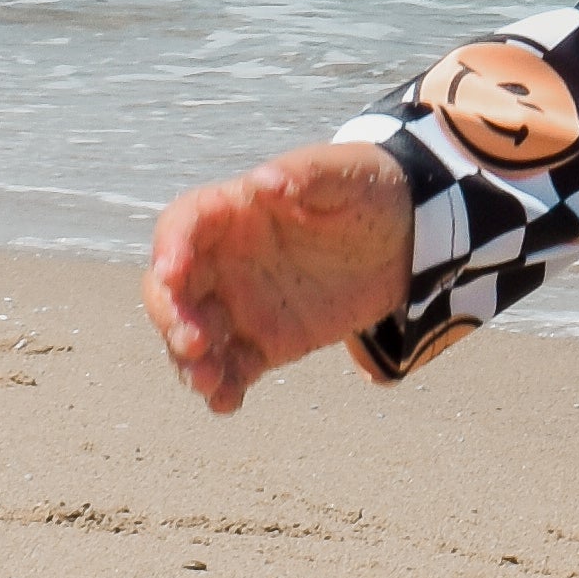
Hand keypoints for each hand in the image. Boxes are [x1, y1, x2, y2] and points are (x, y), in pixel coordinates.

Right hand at [145, 144, 413, 415]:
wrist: (408, 235)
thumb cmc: (366, 190)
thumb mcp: (343, 174)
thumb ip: (304, 175)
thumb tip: (264, 182)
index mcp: (232, 211)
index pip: (182, 226)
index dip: (170, 247)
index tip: (172, 272)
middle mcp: (223, 261)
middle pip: (173, 290)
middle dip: (171, 316)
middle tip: (192, 341)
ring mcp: (240, 305)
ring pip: (195, 336)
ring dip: (190, 361)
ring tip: (207, 381)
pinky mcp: (264, 342)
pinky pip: (233, 368)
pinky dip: (224, 388)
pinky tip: (227, 402)